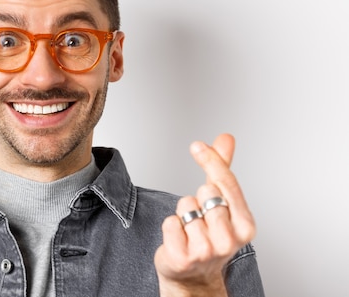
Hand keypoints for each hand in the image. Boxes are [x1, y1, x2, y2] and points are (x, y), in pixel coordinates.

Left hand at [154, 134, 255, 296]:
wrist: (194, 277)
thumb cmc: (210, 236)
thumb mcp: (222, 203)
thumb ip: (222, 169)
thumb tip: (226, 138)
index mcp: (245, 225)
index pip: (226, 183)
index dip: (211, 161)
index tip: (197, 145)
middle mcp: (230, 240)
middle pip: (204, 192)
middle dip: (198, 198)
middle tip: (202, 218)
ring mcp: (206, 251)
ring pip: (185, 205)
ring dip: (183, 214)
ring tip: (190, 231)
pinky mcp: (182, 257)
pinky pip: (170, 222)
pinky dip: (170, 227)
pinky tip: (179, 240)